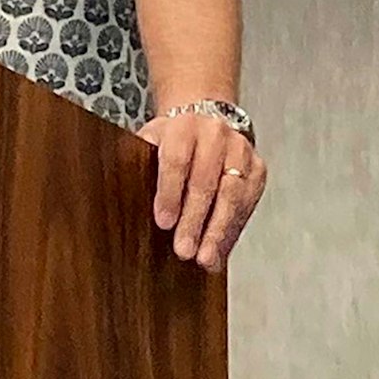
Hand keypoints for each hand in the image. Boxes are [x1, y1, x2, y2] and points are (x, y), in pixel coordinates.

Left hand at [136, 112, 266, 271]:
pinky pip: (247, 203)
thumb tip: (121, 197)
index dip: (170, 194)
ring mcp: (240, 151)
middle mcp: (215, 135)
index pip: (177, 161)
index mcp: (183, 127)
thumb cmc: (173, 139)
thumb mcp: (150, 141)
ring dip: (218, 231)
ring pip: (232, 195)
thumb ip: (137, 162)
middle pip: (206, 182)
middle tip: (185, 250)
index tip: (164, 223)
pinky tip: (220, 249)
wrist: (207, 120)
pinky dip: (233, 230)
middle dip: (195, 221)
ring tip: (206, 258)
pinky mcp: (257, 168)